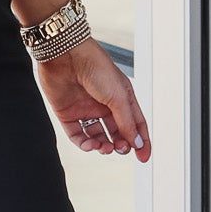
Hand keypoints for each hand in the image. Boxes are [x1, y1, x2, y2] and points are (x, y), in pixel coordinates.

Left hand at [36, 39, 150, 161]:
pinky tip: (91, 146)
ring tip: (106, 148)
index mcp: (122, 97)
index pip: (135, 124)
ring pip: (98, 137)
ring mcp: (86, 109)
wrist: (66, 54)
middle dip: (121, 145)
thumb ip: (127, 122)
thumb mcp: (119, 97)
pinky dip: (85, 144)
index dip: (141, 141)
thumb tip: (137, 143)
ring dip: (104, 146)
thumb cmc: (96, 67)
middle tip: (121, 148)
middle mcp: (104, 104)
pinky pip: (77, 135)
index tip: (144, 157)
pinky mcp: (67, 113)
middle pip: (117, 132)